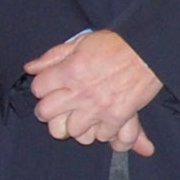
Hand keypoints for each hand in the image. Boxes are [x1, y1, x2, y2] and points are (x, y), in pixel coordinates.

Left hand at [26, 31, 160, 152]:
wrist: (149, 51)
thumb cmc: (116, 44)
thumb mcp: (80, 42)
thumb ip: (53, 56)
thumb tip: (30, 68)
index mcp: (70, 70)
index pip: (38, 89)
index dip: (42, 88)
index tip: (50, 88)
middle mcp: (81, 91)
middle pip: (47, 114)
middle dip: (49, 112)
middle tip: (59, 107)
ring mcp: (99, 107)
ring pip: (71, 131)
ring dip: (75, 125)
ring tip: (82, 116)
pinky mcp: (117, 118)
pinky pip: (101, 137)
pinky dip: (101, 132)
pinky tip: (102, 122)